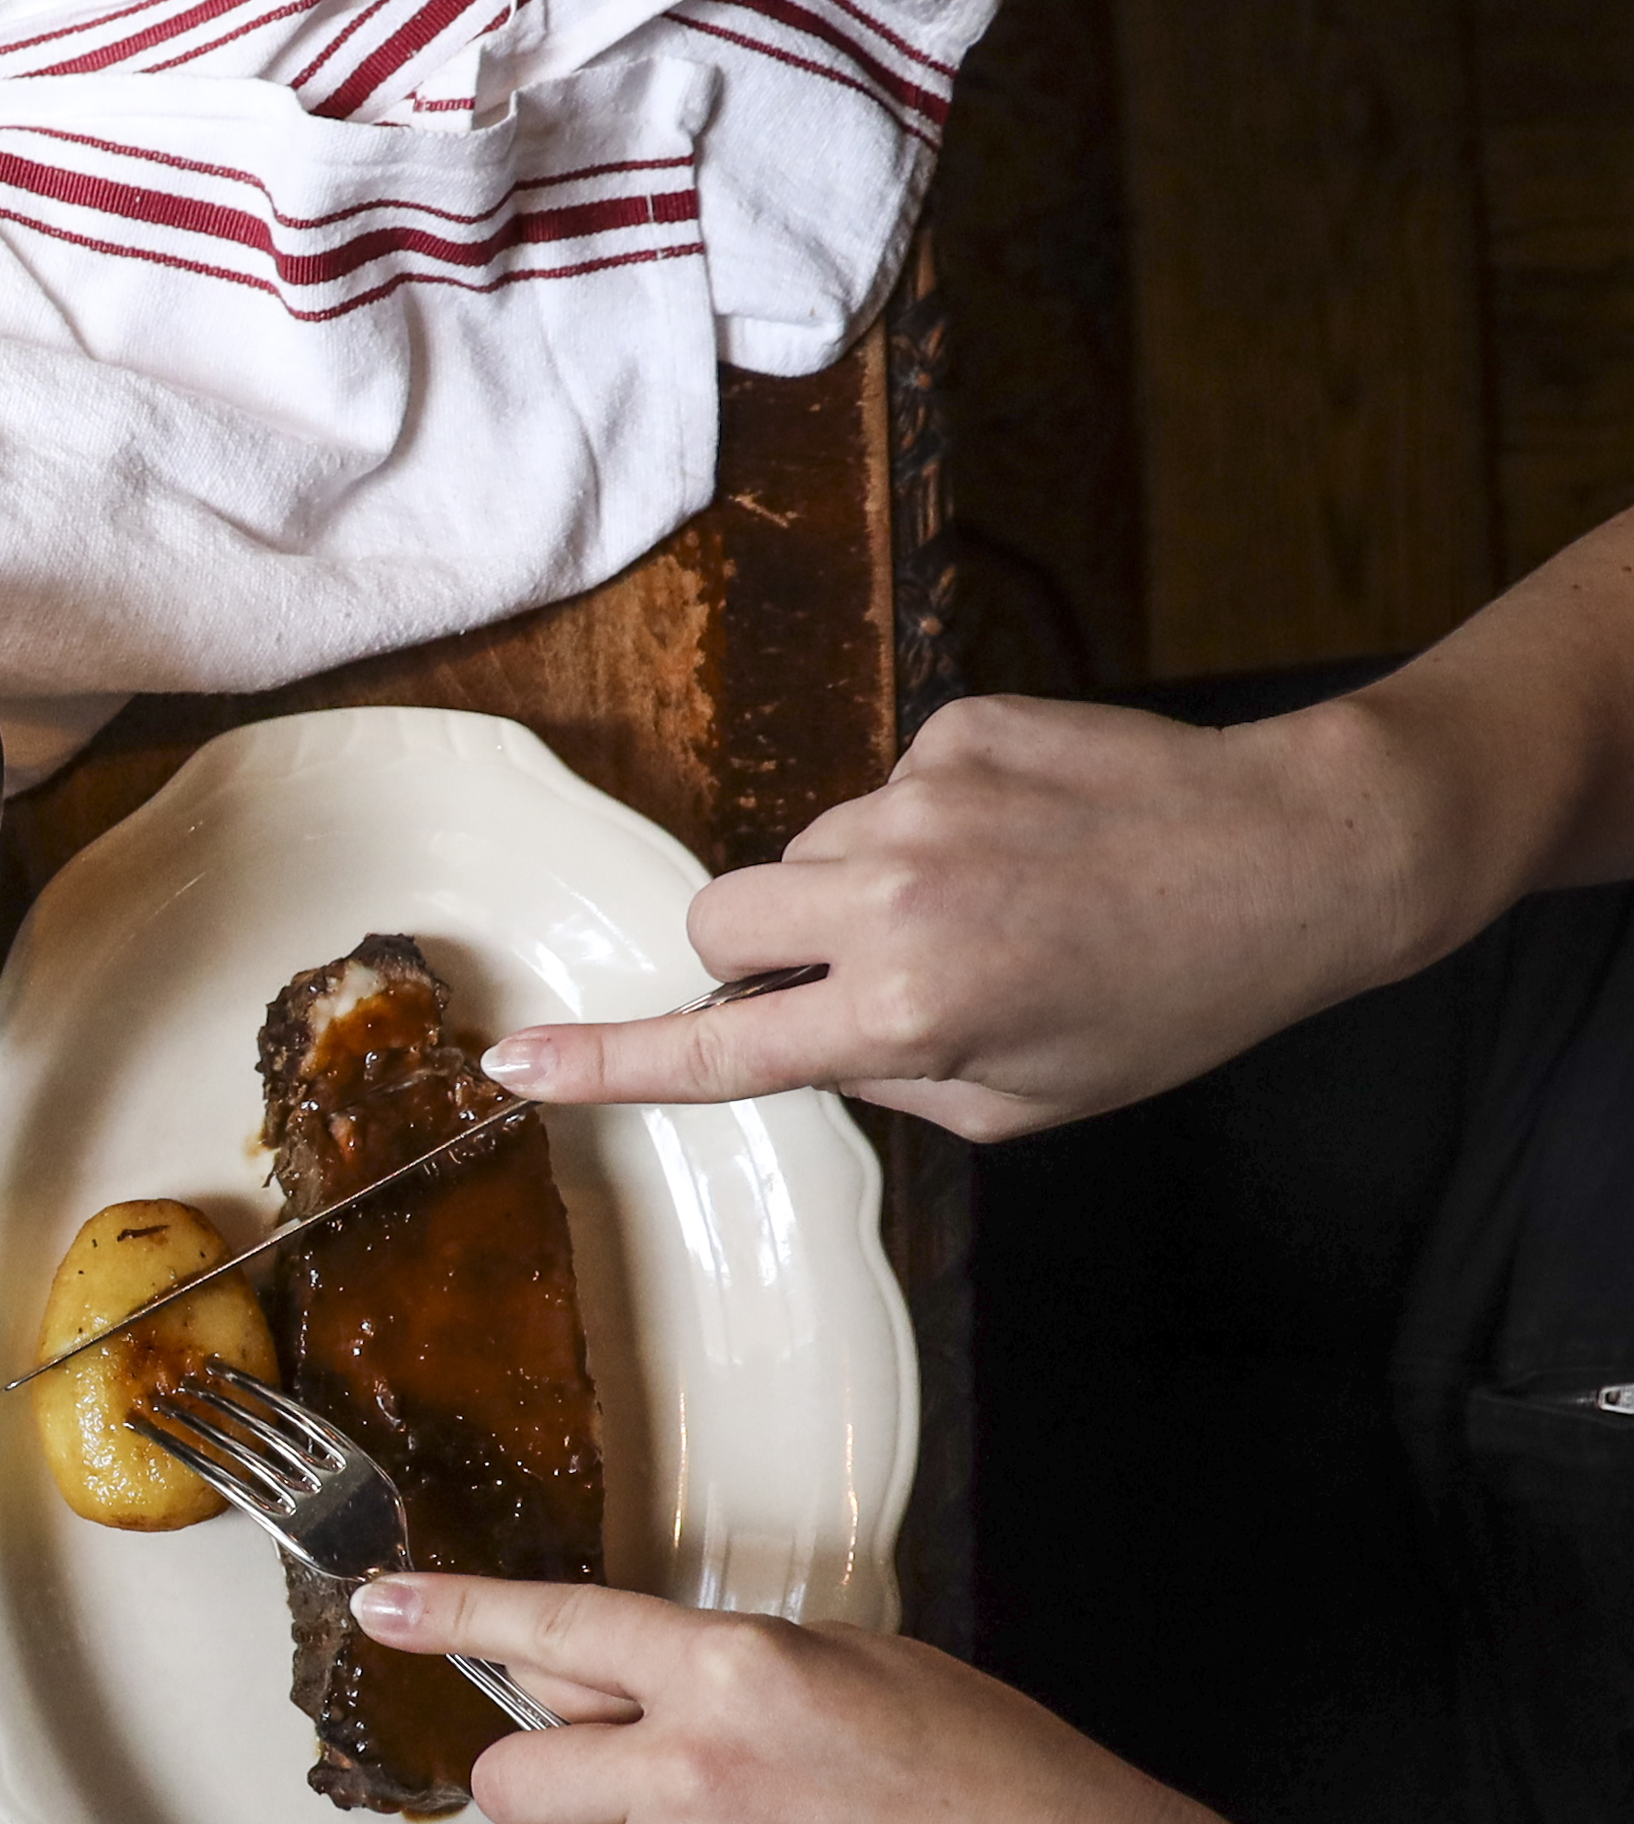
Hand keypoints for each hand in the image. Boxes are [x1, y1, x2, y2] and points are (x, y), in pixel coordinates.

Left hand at [354, 1571, 1275, 1823]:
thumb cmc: (993, 1776)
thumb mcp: (856, 1665)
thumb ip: (711, 1665)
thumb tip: (586, 1669)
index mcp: (736, 1670)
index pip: (552, 1629)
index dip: (450, 1614)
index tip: (379, 1607)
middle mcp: (696, 1768)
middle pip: (514, 1779)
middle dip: (556, 1784)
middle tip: (643, 1790)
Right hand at [467, 691, 1452, 1140]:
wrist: (1308, 853)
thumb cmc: (1178, 998)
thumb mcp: (1029, 1095)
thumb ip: (889, 1074)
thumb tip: (796, 1029)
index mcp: (908, 1011)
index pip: (718, 1047)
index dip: (606, 1064)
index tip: (514, 1068)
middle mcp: (893, 900)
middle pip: (722, 918)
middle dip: (756, 950)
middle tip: (856, 972)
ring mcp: (920, 801)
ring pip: (811, 851)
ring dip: (863, 884)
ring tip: (999, 898)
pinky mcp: (958, 728)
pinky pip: (890, 787)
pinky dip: (937, 819)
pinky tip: (1034, 835)